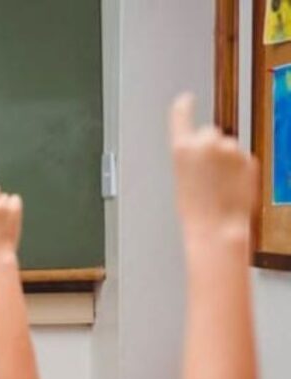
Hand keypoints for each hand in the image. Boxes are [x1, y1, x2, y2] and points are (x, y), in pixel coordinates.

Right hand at [169, 93, 257, 242]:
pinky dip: (239, 170)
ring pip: (228, 147)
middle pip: (209, 133)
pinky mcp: (249, 158)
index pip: (181, 115)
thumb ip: (191, 157)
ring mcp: (231, 149)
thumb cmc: (197, 210)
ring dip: (226, 162)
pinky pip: (243, 159)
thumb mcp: (182, 179)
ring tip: (219, 186)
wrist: (217, 227)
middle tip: (207, 174)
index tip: (186, 99)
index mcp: (183, 148)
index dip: (184, 106)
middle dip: (210, 148)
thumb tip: (204, 151)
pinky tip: (231, 187)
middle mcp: (207, 143)